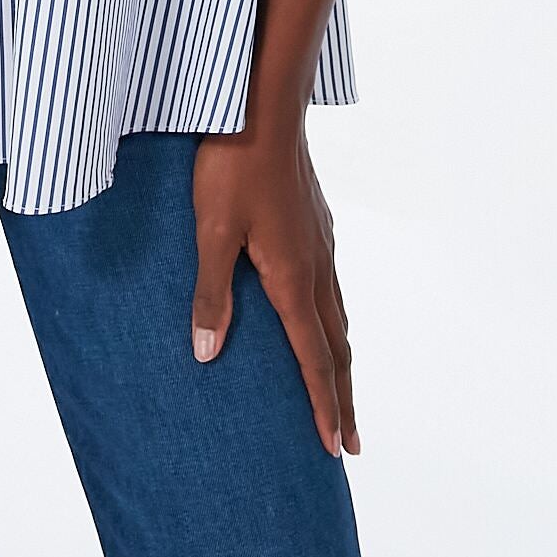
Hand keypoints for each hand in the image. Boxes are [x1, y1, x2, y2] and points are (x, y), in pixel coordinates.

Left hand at [190, 122, 356, 458]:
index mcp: (293, 278)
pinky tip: (321, 313)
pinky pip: (332, 287)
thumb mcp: (211, 232)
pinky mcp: (317, 223)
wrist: (264, 108)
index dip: (324, 406)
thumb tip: (207, 355)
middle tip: (350, 442)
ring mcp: (322, 243)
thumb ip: (211, 294)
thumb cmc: (232, 167)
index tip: (333, 448)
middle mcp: (317, 267)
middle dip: (343, 398)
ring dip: (341, 359)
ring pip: (338, 316)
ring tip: (341, 389)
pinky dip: (333, 320)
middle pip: (338, 347)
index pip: (315, 358)